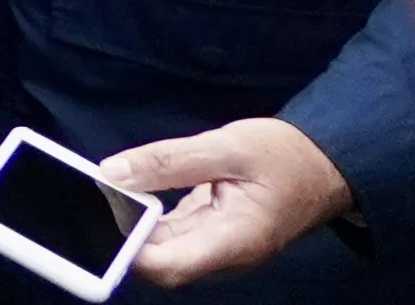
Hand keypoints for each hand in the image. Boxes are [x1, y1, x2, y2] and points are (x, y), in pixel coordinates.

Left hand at [108, 115, 348, 279]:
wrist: (325, 165)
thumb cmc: (285, 156)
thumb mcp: (226, 146)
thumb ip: (169, 161)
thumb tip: (112, 173)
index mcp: (234, 241)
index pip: (169, 267)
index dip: (127, 251)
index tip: (98, 217)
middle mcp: (224, 255)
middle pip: (161, 261)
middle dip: (122, 235)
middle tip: (88, 196)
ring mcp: (219, 247)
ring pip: (163, 248)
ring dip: (132, 224)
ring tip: (104, 191)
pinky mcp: (213, 234)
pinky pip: (172, 233)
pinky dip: (148, 216)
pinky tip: (129, 191)